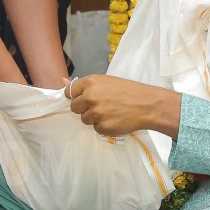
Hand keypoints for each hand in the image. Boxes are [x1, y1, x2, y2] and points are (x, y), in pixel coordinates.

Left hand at [64, 75, 178, 136]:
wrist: (148, 105)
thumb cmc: (128, 91)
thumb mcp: (106, 82)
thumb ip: (84, 85)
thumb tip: (62, 80)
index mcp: (91, 82)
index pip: (69, 91)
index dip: (76, 96)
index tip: (84, 98)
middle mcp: (91, 97)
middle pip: (75, 108)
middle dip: (85, 108)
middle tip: (101, 105)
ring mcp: (96, 113)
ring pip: (85, 119)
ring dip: (95, 118)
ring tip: (111, 112)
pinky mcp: (102, 127)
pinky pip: (96, 128)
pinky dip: (104, 126)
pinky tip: (115, 119)